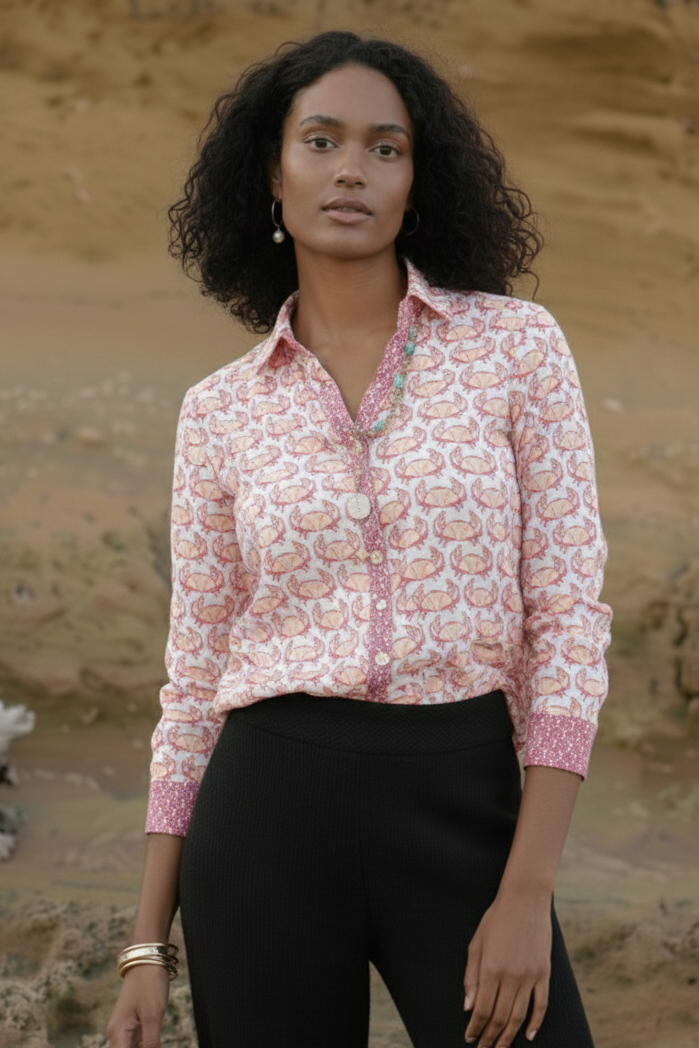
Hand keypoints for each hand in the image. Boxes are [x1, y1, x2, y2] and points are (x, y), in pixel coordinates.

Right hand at [106, 964, 170, 1047]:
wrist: (148, 958)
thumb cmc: (149, 984)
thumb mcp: (153, 1016)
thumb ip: (151, 1044)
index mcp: (117, 1034)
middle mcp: (117, 1034)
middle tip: (156, 1044)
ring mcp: (125, 1029)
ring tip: (157, 1042)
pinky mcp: (134, 1023)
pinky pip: (138, 1044)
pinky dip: (147, 1047)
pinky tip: (156, 1044)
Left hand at [463, 889, 550, 1046]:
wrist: (525, 901)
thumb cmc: (496, 920)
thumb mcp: (476, 944)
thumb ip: (471, 976)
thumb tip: (469, 1007)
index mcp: (490, 969)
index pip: (482, 1010)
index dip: (475, 1028)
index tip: (470, 1038)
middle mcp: (510, 977)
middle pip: (500, 1018)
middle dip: (490, 1037)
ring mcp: (530, 976)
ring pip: (519, 1016)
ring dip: (508, 1036)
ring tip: (501, 1047)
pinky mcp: (544, 973)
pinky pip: (541, 1005)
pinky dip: (536, 1023)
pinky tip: (528, 1035)